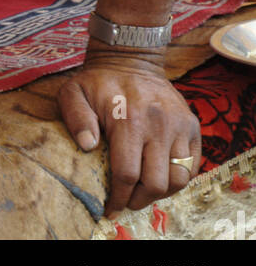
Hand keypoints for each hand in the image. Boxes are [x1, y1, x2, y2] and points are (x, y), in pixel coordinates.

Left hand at [58, 53, 200, 215]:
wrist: (131, 58)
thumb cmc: (98, 81)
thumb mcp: (74, 92)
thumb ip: (76, 118)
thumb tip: (87, 147)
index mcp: (128, 118)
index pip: (127, 173)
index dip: (119, 196)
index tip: (110, 206)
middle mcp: (158, 123)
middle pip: (155, 182)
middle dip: (139, 199)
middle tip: (127, 200)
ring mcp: (179, 125)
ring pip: (178, 179)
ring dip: (160, 193)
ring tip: (143, 192)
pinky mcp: (192, 126)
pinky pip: (192, 166)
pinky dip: (177, 179)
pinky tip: (159, 176)